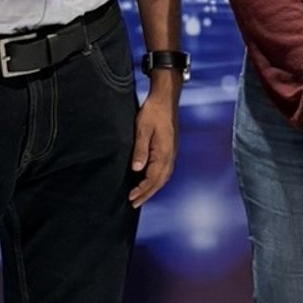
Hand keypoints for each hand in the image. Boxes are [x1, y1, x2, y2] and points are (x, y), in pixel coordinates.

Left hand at [128, 86, 178, 206]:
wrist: (166, 99)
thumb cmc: (153, 112)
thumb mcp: (142, 129)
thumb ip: (140, 149)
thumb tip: (136, 169)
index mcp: (164, 152)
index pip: (153, 178)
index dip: (142, 189)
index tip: (131, 198)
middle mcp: (171, 155)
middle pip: (160, 181)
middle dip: (147, 194)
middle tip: (134, 204)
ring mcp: (172, 152)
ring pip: (163, 177)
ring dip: (152, 188)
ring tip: (141, 196)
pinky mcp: (170, 149)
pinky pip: (164, 170)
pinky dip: (157, 180)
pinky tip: (149, 181)